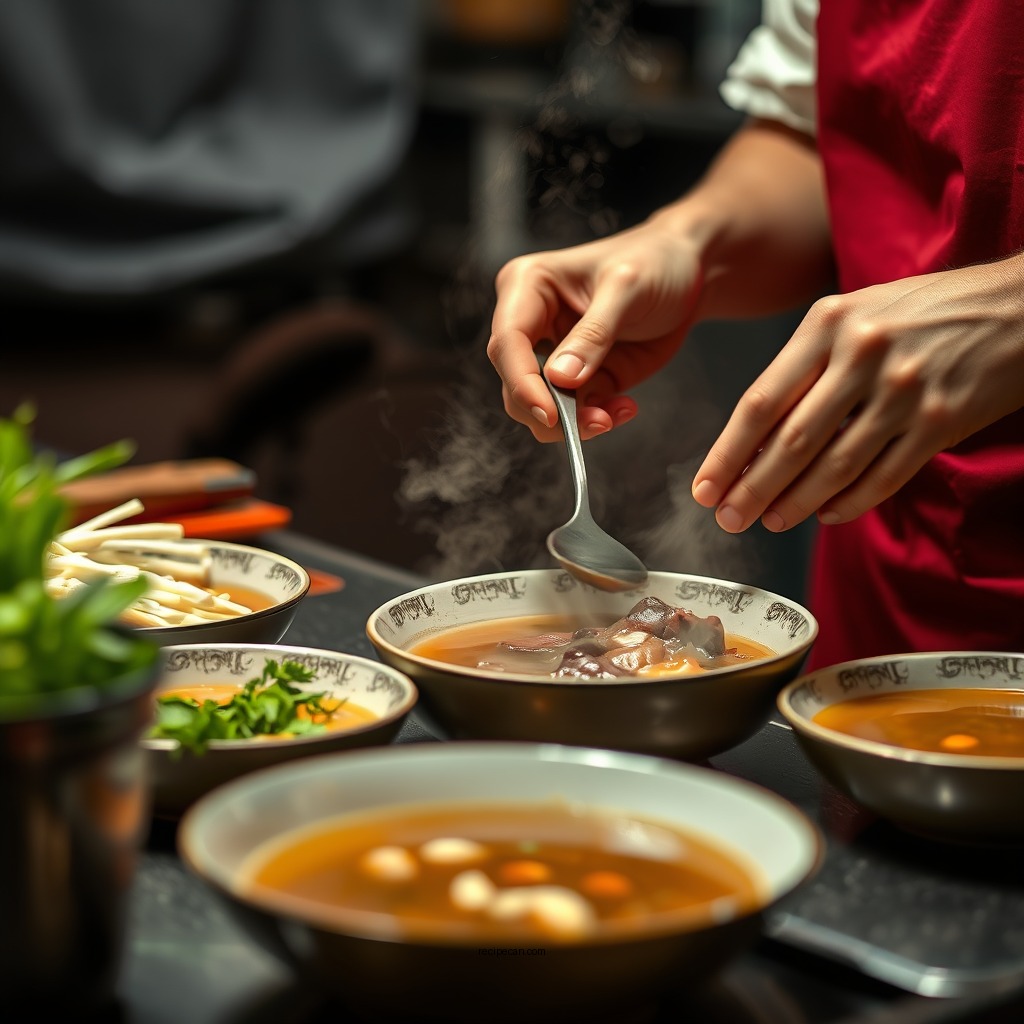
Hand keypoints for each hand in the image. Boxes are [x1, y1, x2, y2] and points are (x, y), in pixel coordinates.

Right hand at [487, 217, 703, 440]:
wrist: (688, 273)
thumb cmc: (655, 261)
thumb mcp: (628, 288)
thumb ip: (594, 334)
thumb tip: (560, 378)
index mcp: (527, 286)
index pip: (507, 342)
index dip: (522, 383)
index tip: (550, 415)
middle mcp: (531, 322)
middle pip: (516, 382)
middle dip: (551, 411)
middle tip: (596, 421)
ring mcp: (553, 354)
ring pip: (541, 407)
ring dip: (576, 422)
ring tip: (618, 412)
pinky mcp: (578, 378)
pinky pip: (575, 412)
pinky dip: (599, 419)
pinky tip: (626, 406)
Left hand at [692, 255, 1023, 531]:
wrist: (1015, 306)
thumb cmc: (921, 313)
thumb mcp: (853, 316)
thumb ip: (805, 367)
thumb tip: (754, 438)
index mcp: (827, 324)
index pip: (760, 402)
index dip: (727, 454)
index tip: (704, 488)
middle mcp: (861, 354)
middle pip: (790, 441)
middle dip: (752, 488)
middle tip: (728, 518)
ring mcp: (903, 390)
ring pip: (834, 465)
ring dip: (796, 502)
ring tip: (770, 521)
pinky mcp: (939, 421)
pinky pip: (882, 476)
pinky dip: (849, 502)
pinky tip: (826, 514)